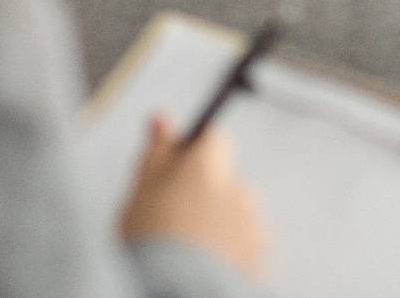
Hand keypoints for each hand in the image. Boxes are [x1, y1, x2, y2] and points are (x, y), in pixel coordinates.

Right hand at [120, 114, 268, 279]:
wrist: (181, 290)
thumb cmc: (154, 240)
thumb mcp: (141, 190)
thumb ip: (155, 153)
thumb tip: (161, 119)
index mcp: (208, 168)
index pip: (214, 138)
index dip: (194, 149)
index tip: (176, 166)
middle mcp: (238, 189)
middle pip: (224, 178)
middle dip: (204, 191)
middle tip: (174, 216)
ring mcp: (252, 223)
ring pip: (235, 211)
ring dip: (218, 220)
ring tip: (188, 246)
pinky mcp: (258, 255)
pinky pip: (243, 242)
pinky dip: (228, 247)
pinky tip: (204, 262)